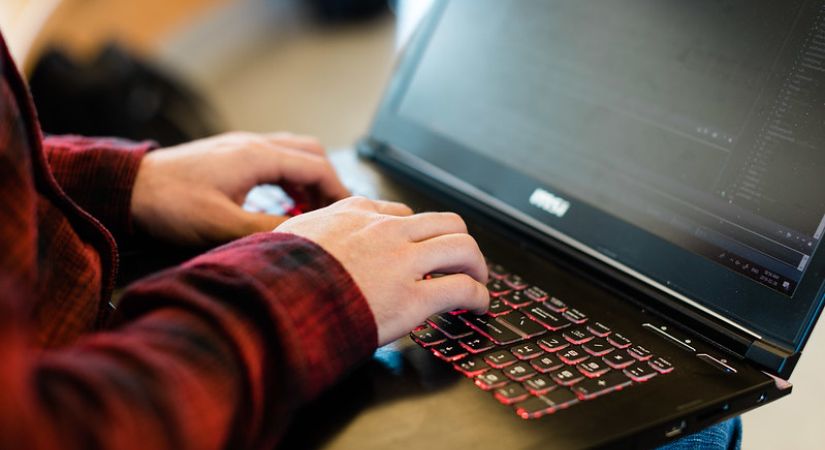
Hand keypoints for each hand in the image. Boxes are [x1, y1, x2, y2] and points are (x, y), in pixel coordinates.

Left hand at [131, 132, 348, 245]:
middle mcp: (252, 143)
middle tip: (332, 210)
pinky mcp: (226, 154)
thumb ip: (268, 229)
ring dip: (306, 177)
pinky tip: (281, 201)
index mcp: (257, 156)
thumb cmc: (170, 205)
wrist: (127, 188)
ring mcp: (238, 145)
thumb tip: (306, 235)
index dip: (338, 190)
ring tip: (310, 209)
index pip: (316, 166)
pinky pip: (271, 158)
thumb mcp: (223, 226)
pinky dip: (287, 176)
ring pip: (290, 152)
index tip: (349, 213)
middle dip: (327, 180)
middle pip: (308, 151)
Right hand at [276, 196, 488, 344]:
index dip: (419, 233)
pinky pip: (462, 288)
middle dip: (460, 242)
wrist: (275, 299)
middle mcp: (385, 231)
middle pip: (446, 222)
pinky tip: (479, 305)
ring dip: (477, 265)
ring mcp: (402, 262)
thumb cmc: (276, 274)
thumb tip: (300, 239)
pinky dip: (479, 296)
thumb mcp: (287, 235)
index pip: (402, 214)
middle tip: (464, 262)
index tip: (422, 248)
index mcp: (356, 214)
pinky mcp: (412, 297)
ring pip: (463, 247)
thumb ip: (307, 232)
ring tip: (478, 281)